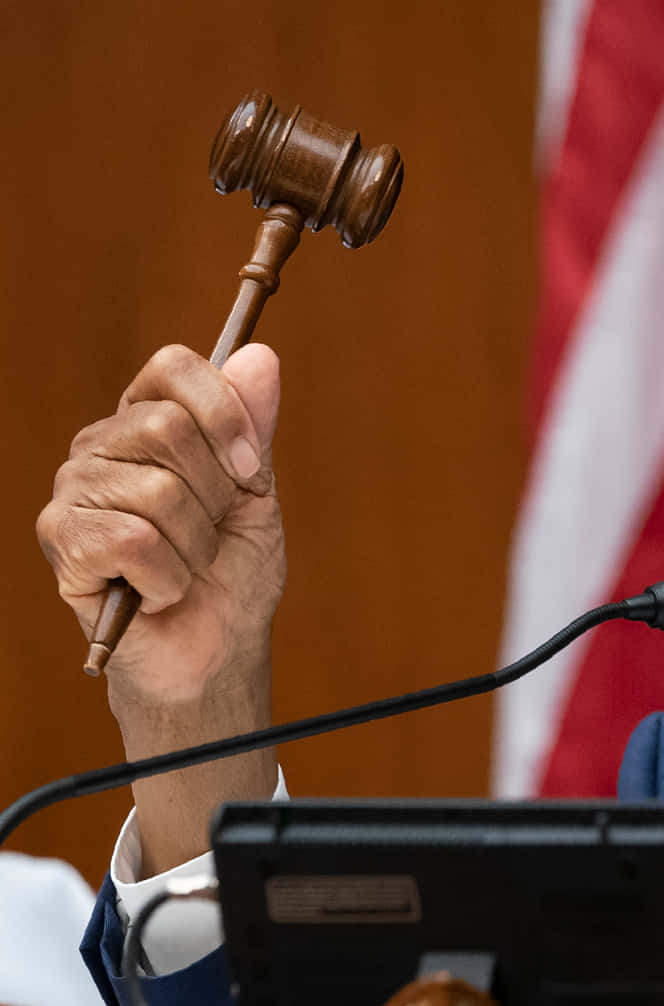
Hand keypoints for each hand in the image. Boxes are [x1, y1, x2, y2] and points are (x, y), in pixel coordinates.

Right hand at [37, 343, 285, 873]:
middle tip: (212, 534)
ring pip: (157, 490)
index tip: (251, 470)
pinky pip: (133, 540)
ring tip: (186, 566)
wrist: (214, 649)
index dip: (223, 413)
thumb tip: (259, 356)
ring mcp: (74, 492)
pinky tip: (158, 590)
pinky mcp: (63, 543)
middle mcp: (101, 446)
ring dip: (195, 544)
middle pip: (167, 426)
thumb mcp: (256, 495)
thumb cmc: (232, 573)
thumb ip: (253, 426)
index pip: (173, 366)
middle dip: (216, 493)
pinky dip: (167, 577)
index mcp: (146, 422)